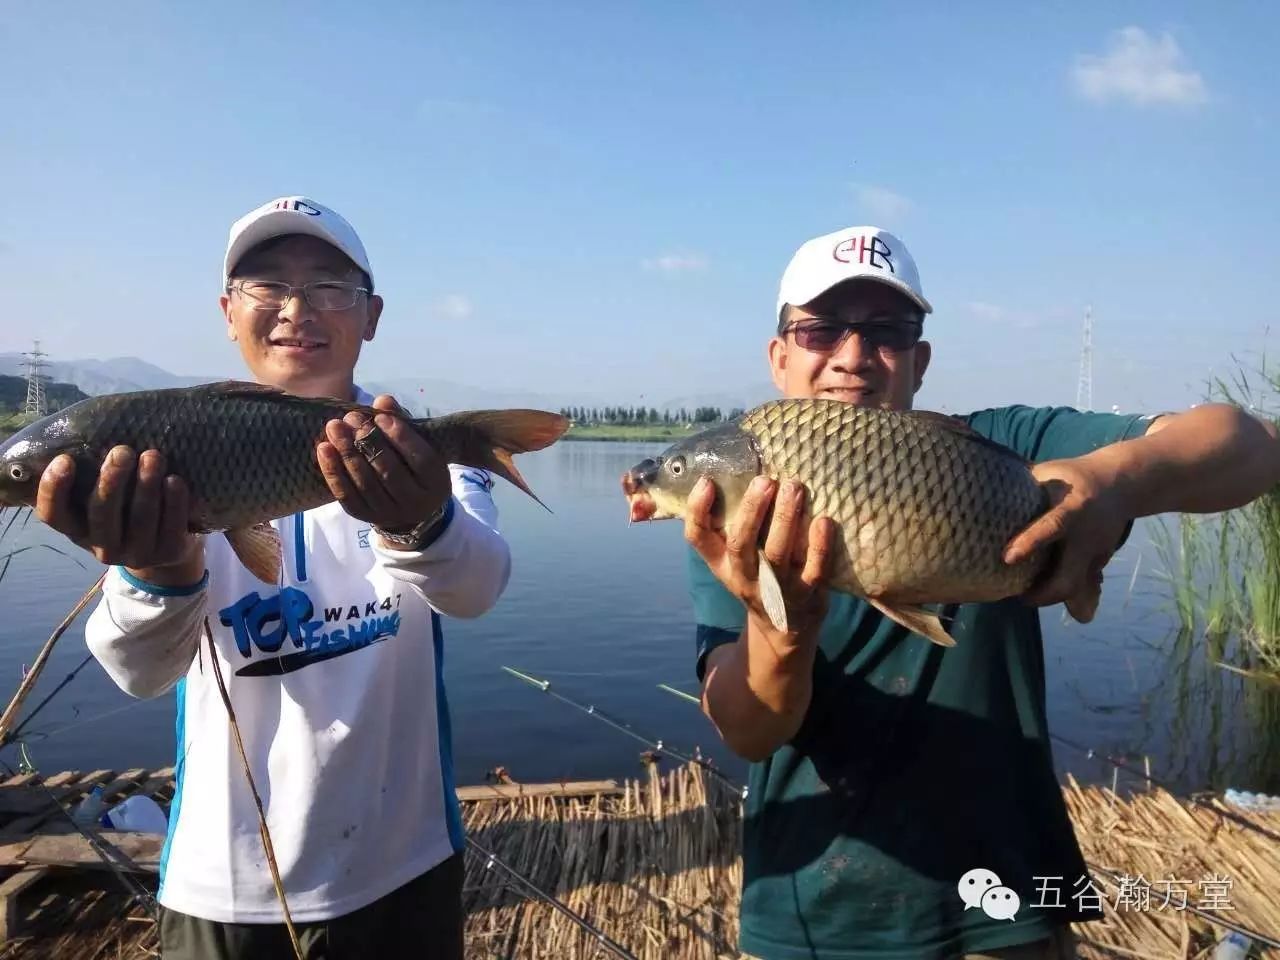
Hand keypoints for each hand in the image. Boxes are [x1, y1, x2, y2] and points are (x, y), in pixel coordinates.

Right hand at [34, 446, 198, 572]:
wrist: (168, 546)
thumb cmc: (127, 508)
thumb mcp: (104, 498)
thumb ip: (93, 475)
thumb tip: (90, 430)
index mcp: (78, 530)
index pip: (53, 515)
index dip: (54, 490)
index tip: (65, 459)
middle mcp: (102, 547)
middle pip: (101, 514)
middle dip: (111, 481)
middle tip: (122, 451)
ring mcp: (136, 554)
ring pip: (139, 520)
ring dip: (146, 485)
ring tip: (153, 455)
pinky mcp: (168, 554)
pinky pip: (171, 528)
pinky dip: (174, 503)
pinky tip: (175, 480)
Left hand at [316, 395, 450, 534]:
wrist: (409, 511)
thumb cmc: (413, 467)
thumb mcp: (419, 446)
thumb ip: (402, 422)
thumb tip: (382, 400)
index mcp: (435, 482)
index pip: (420, 459)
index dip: (400, 436)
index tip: (379, 416)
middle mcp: (415, 502)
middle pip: (389, 471)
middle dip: (368, 441)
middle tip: (351, 418)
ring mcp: (389, 513)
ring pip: (365, 483)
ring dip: (347, 452)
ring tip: (335, 427)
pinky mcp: (365, 517)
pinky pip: (346, 495)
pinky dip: (333, 471)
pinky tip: (324, 449)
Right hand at [684, 474, 835, 654]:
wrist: (785, 627)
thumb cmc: (760, 574)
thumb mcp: (736, 556)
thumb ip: (733, 523)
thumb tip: (738, 467)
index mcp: (721, 561)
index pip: (697, 538)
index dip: (697, 511)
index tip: (707, 482)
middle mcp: (744, 575)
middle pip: (740, 544)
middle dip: (752, 511)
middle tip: (765, 480)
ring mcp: (776, 587)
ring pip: (777, 553)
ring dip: (785, 518)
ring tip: (794, 487)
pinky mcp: (808, 594)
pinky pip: (814, 570)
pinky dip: (819, 546)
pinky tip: (823, 520)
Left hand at [1002, 455, 1129, 622]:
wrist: (1120, 482)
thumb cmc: (1071, 475)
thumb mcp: (1048, 474)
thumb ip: (1022, 486)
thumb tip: (980, 490)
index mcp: (1072, 507)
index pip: (1052, 527)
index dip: (1029, 543)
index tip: (1007, 558)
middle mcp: (1087, 535)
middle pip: (1068, 578)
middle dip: (1042, 594)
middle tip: (1019, 596)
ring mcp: (1097, 552)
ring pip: (1079, 589)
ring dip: (1052, 597)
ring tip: (1028, 595)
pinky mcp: (1102, 561)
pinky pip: (1086, 584)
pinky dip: (1070, 593)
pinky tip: (1050, 592)